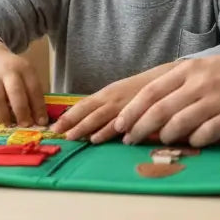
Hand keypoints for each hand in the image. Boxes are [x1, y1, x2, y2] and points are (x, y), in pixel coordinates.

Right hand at [0, 50, 46, 127]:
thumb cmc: (12, 72)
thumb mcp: (25, 75)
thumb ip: (32, 92)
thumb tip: (39, 118)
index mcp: (24, 68)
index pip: (34, 88)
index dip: (38, 107)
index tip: (42, 122)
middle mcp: (7, 71)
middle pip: (15, 93)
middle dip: (22, 112)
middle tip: (25, 125)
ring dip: (5, 117)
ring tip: (10, 124)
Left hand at [52, 64, 172, 142]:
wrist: (165, 79)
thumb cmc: (140, 90)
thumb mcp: (119, 94)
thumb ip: (105, 105)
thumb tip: (84, 120)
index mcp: (107, 93)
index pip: (83, 104)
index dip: (68, 116)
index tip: (54, 127)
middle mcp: (112, 99)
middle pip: (87, 111)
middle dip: (71, 123)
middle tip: (56, 134)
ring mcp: (122, 107)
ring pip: (99, 118)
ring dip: (83, 128)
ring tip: (70, 138)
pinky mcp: (134, 114)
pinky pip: (118, 124)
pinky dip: (105, 132)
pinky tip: (95, 139)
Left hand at [114, 44, 219, 147]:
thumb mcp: (209, 68)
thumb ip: (184, 84)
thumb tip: (157, 108)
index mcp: (191, 69)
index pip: (151, 92)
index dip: (132, 111)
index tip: (120, 125)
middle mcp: (200, 83)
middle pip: (159, 110)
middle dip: (139, 128)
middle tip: (129, 141)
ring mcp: (216, 100)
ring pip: (178, 124)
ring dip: (165, 137)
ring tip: (161, 142)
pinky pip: (204, 135)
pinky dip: (194, 141)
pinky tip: (193, 142)